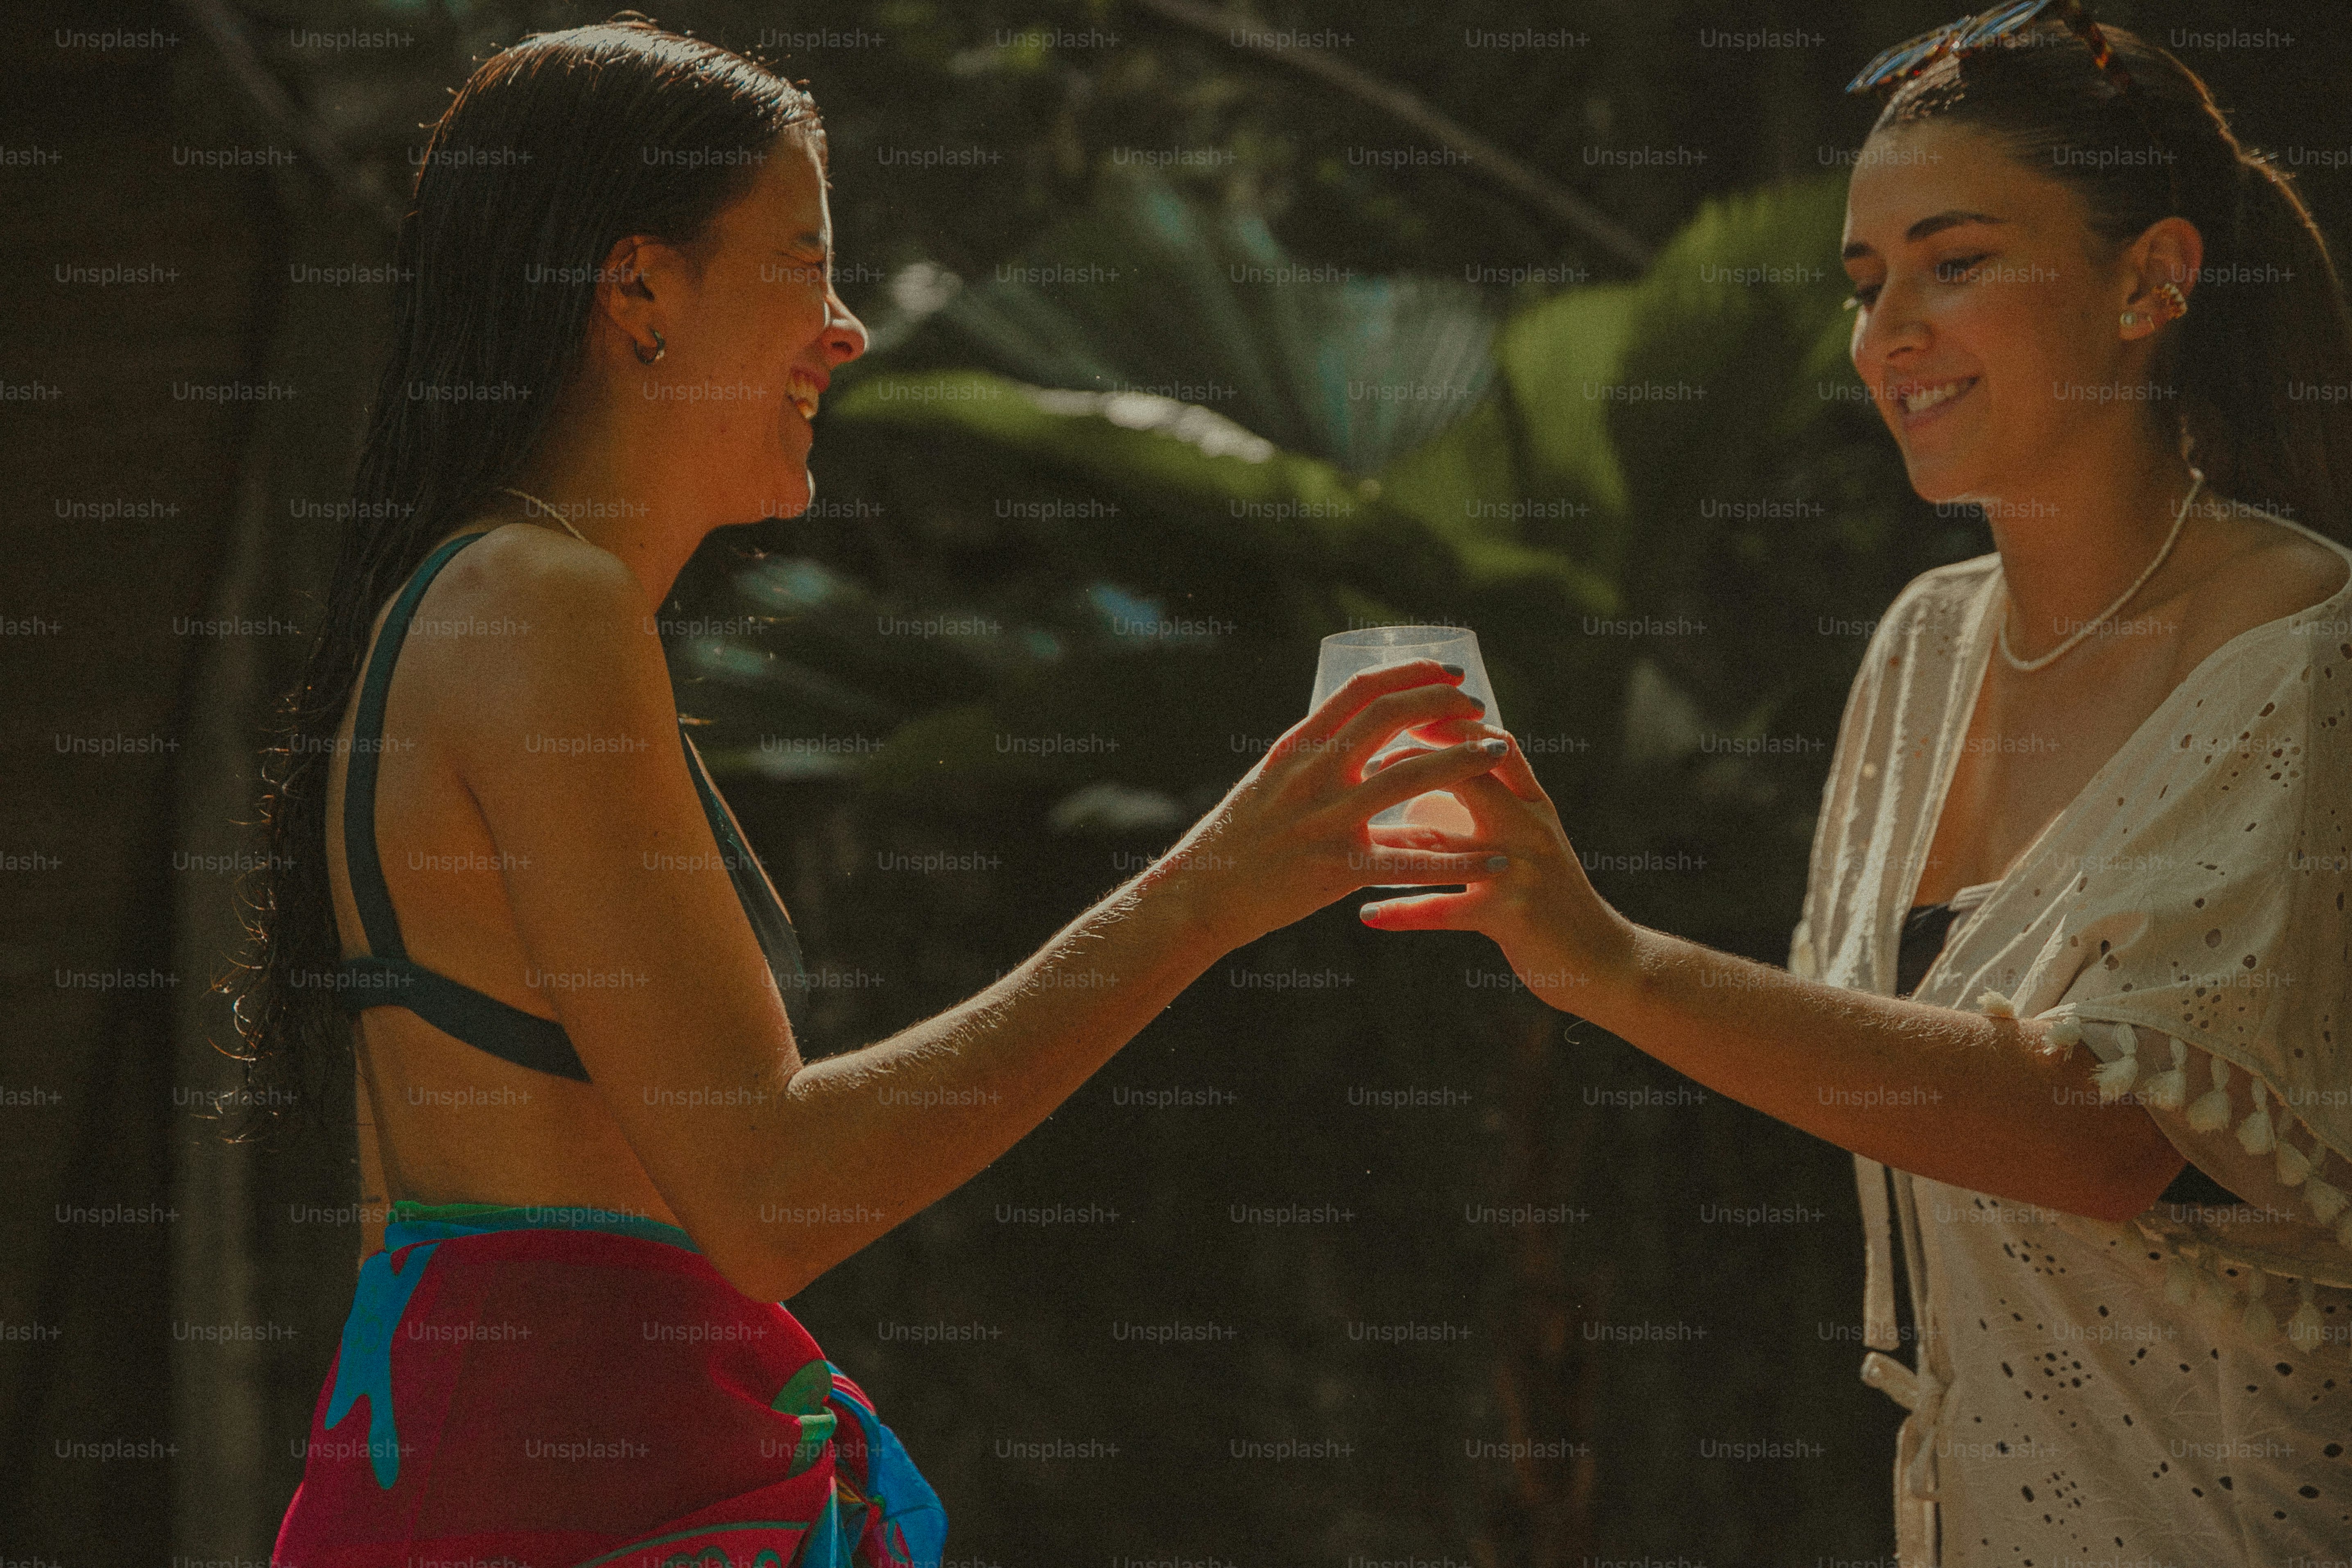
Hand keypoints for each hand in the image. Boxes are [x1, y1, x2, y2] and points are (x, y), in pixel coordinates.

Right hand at [1145, 659, 1515, 950]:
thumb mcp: (1271, 781)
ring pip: (1409, 776)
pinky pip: (1409, 860)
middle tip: (1481, 710)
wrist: (1200, 894)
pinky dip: (1458, 859)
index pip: (1360, 690)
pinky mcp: (1336, 869)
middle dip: (1443, 706)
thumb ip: (1315, 758)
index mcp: (1296, 746)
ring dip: (1463, 761)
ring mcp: (1324, 820)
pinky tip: (1497, 858)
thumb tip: (1361, 734)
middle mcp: (1311, 774)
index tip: (1449, 674)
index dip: (1412, 673)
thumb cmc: (1237, 838)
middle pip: (1390, 718)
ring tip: (1500, 754)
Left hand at [1355, 725, 1632, 1010]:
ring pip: (1445, 845)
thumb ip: (1482, 814)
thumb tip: (1418, 795)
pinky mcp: (1509, 916)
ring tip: (1346, 836)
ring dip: (1391, 842)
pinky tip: (1366, 916)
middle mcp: (1530, 828)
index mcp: (1535, 805)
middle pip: (1472, 776)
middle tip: (1366, 763)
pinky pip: (1444, 910)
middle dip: (1415, 763)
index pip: (1494, 746)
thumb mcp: (1529, 845)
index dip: (1450, 725)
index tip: (1404, 713)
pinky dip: (1403, 913)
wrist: (1604, 960)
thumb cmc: (1555, 899)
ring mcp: (1520, 871)